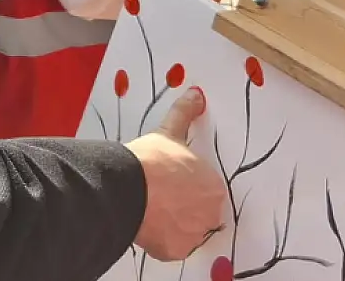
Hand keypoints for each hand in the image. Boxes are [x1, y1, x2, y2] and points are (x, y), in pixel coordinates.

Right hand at [126, 88, 227, 261]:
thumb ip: (185, 114)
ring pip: (187, 232)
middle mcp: (210, 214)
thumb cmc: (153, 160)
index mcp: (214, 187)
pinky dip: (162, 239)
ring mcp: (193, 235)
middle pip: (200, 214)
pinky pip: (171, 247)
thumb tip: (196, 93)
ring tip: (153, 210)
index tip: (174, 184)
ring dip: (175, 224)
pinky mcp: (174, 250)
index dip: (189, 187)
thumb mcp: (170, 133)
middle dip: (185, 208)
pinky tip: (149, 224)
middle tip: (162, 198)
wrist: (130, 187)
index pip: (208, 191)